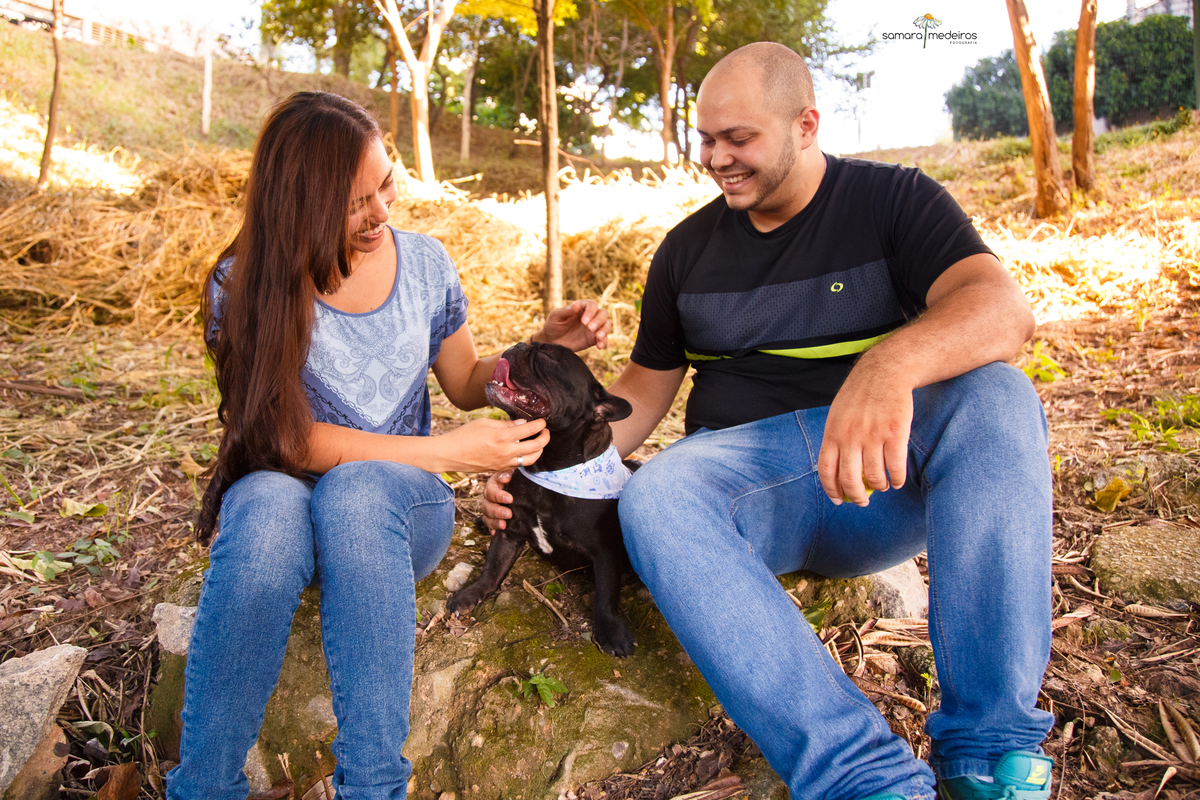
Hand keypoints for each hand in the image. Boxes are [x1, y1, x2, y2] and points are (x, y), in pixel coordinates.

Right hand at [435, 418, 548, 472]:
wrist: (449, 454)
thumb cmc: (464, 435)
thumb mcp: (485, 423)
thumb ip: (505, 424)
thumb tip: (522, 424)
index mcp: (502, 437)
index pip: (529, 430)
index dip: (539, 424)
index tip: (543, 421)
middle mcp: (506, 452)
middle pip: (536, 447)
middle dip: (545, 438)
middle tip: (545, 431)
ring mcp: (503, 463)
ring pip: (530, 460)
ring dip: (539, 451)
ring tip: (539, 442)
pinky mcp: (499, 469)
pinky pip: (518, 465)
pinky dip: (526, 458)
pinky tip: (525, 451)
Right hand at [481, 470, 514, 530]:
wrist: (517, 485)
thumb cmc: (515, 477)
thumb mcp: (513, 472)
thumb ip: (510, 473)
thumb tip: (508, 476)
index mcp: (493, 485)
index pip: (491, 490)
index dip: (499, 495)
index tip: (510, 499)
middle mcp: (488, 497)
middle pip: (487, 506)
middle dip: (497, 511)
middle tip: (509, 514)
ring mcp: (489, 507)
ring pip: (486, 516)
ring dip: (494, 522)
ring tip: (504, 525)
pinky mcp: (492, 517)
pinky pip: (488, 524)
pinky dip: (492, 529)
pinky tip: (495, 533)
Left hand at [537, 300, 611, 350]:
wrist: (552, 341)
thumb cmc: (553, 325)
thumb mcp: (556, 316)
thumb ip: (566, 310)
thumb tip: (577, 303)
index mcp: (581, 307)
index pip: (592, 305)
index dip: (591, 312)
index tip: (584, 321)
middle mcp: (590, 316)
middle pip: (603, 313)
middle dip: (599, 320)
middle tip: (590, 328)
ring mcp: (593, 327)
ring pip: (607, 325)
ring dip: (605, 330)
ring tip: (598, 337)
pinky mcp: (594, 339)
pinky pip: (604, 339)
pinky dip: (604, 342)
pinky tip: (599, 346)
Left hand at [817, 356, 913, 506]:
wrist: (885, 371)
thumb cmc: (860, 395)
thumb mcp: (838, 415)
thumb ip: (837, 441)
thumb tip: (839, 474)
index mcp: (833, 432)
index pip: (826, 471)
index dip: (832, 490)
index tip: (838, 500)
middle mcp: (850, 436)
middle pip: (850, 479)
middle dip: (856, 497)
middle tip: (862, 502)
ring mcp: (873, 435)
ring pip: (874, 476)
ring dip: (879, 487)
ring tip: (883, 486)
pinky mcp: (896, 433)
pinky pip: (895, 467)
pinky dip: (896, 479)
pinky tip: (897, 480)